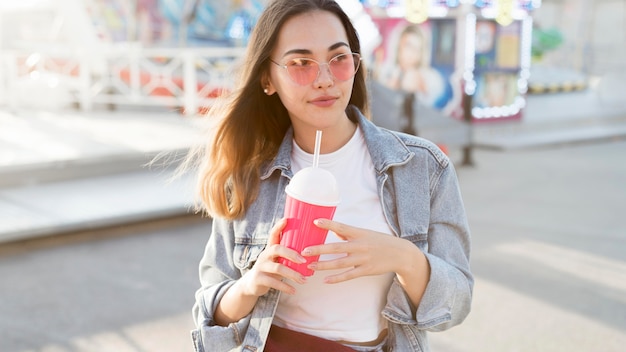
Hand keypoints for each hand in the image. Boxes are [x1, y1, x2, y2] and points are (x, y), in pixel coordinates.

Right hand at [236, 218, 307, 296]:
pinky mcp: (259, 279)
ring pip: (278, 268)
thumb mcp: (277, 260)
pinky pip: (274, 282)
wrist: (251, 284)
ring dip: (293, 274)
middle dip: (292, 254)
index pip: (273, 234)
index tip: (287, 219)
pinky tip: (294, 290)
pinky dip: (285, 287)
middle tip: (304, 261)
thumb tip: (311, 252)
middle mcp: (264, 255)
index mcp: (270, 249)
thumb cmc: (271, 269)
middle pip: (277, 249)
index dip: (279, 226)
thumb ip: (288, 256)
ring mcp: (260, 267)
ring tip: (304, 280)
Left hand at [303, 218, 417, 283]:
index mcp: (359, 233)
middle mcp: (360, 245)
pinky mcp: (366, 270)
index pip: (341, 227)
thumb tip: (332, 230)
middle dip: (319, 249)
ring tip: (310, 266)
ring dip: (323, 265)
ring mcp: (362, 259)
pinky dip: (336, 278)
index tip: (314, 221)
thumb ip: (349, 233)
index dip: (328, 224)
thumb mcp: (365, 233)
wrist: (400, 253)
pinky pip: (348, 275)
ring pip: (339, 263)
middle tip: (304, 251)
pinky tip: (325, 280)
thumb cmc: (380, 241)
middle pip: (336, 247)